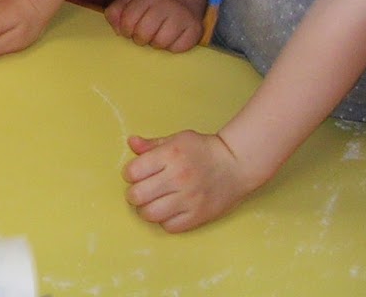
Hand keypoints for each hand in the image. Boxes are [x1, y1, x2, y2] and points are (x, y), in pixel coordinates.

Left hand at [105, 0, 206, 51]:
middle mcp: (167, 5)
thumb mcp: (130, 1)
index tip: (130, 28)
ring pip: (161, 43)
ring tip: (158, 34)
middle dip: (140, 38)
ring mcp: (183, 17)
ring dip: (156, 43)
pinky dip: (172, 47)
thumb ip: (115, 12)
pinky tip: (172, 37)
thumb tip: (118, 30)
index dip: (125, 30)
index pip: (127, 21)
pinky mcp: (196, 30)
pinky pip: (177, 49)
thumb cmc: (150, 5)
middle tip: (144, 33)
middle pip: (143, 34)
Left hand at [123, 131, 258, 232]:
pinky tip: (168, 211)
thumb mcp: (177, 139)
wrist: (236, 164)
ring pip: (151, 214)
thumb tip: (131, 142)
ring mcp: (189, 199)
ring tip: (151, 203)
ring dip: (145, 210)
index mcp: (170, 155)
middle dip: (133, 194)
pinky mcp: (199, 215)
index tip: (134, 174)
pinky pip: (170, 227)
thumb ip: (152, 144)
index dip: (129, 174)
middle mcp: (178, 177)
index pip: (133, 172)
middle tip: (140, 191)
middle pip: (138, 195)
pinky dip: (164, 221)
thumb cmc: (204, 150)